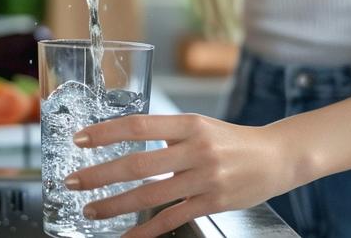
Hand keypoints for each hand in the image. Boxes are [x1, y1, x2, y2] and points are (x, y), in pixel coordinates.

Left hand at [65, 114, 298, 236]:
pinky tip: (127, 236)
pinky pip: (172, 218)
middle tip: (73, 181)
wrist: (277, 157)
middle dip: (100, 174)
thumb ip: (168, 134)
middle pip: (139, 163)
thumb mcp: (200, 126)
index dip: (106, 133)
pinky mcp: (213, 202)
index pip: (139, 126)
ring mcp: (205, 178)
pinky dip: (146, 230)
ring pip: (151, 194)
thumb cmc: (232, 140)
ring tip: (90, 209)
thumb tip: (126, 139)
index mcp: (190, 124)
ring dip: (115, 204)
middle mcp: (196, 149)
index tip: (80, 139)